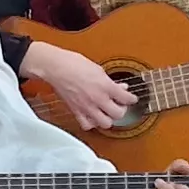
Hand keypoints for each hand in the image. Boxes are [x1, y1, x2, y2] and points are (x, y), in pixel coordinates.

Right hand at [19, 42, 134, 130]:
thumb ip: (110, 81)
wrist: (56, 67)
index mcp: (105, 86)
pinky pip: (87, 125)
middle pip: (118, 114)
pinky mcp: (76, 111)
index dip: (132, 99)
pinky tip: (93, 117)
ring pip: (105, 124)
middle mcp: (98, 98)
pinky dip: (92, 123)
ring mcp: (87, 107)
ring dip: (108, 119)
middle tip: (119, 105)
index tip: (132, 98)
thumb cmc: (73, 63)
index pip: (127, 98)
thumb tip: (119, 87)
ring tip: (107, 113)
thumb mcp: (97, 69)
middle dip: (121, 110)